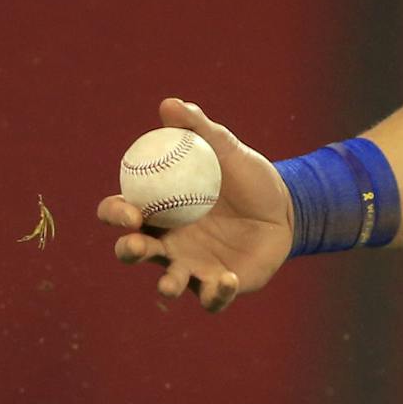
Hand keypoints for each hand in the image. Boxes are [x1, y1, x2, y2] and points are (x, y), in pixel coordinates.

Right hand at [97, 99, 293, 312]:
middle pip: (134, 252)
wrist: (286, 205)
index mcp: (157, 209)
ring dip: (165, 285)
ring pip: (169, 282)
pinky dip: (215, 294)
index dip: (115, 214)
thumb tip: (170, 104)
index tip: (129, 211)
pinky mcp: (220, 285)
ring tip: (168, 285)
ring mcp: (192, 266)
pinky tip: (227, 279)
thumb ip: (197, 128)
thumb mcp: (224, 148)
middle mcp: (167, 242)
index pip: (121, 213)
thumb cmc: (245, 177)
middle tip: (136, 245)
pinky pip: (212, 299)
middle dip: (128, 251)